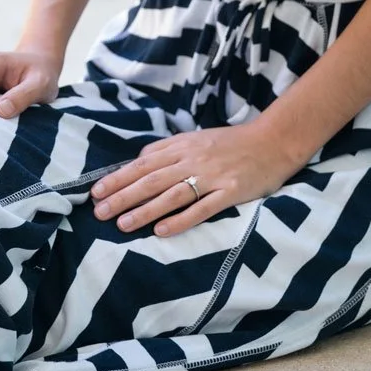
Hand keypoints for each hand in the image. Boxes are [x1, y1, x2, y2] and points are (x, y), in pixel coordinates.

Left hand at [90, 122, 295, 237]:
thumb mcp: (198, 138)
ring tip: (123, 224)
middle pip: (152, 179)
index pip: (143, 163)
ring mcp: (212, 176)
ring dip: (145, 210)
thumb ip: (169, 148)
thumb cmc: (232, 143)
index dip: (119, 177)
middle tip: (99, 212)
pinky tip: (161, 231)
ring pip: (172, 195)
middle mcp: (194, 159)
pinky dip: (180, 220)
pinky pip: (202, 208)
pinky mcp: (230, 192)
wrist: (273, 141)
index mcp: (184, 145)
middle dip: (123, 196)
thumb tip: (140, 159)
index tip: (96, 192)